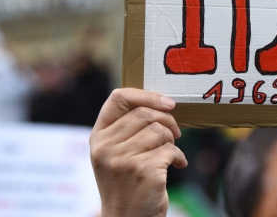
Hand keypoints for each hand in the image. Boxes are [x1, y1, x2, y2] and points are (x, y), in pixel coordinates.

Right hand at [89, 88, 187, 216]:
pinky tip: (176, 165)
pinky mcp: (143, 171)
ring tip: (169, 153)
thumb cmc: (126, 182)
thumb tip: (161, 102)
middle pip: (145, 113)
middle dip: (168, 120)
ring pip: (160, 131)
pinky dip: (179, 156)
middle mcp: (106, 147)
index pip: (118, 97)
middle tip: (175, 133)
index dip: (147, 95)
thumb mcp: (114, 153)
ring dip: (172, 140)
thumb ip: (126, 127)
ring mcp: (123, 160)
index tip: (167, 103)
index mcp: (98, 136)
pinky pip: (171, 150)